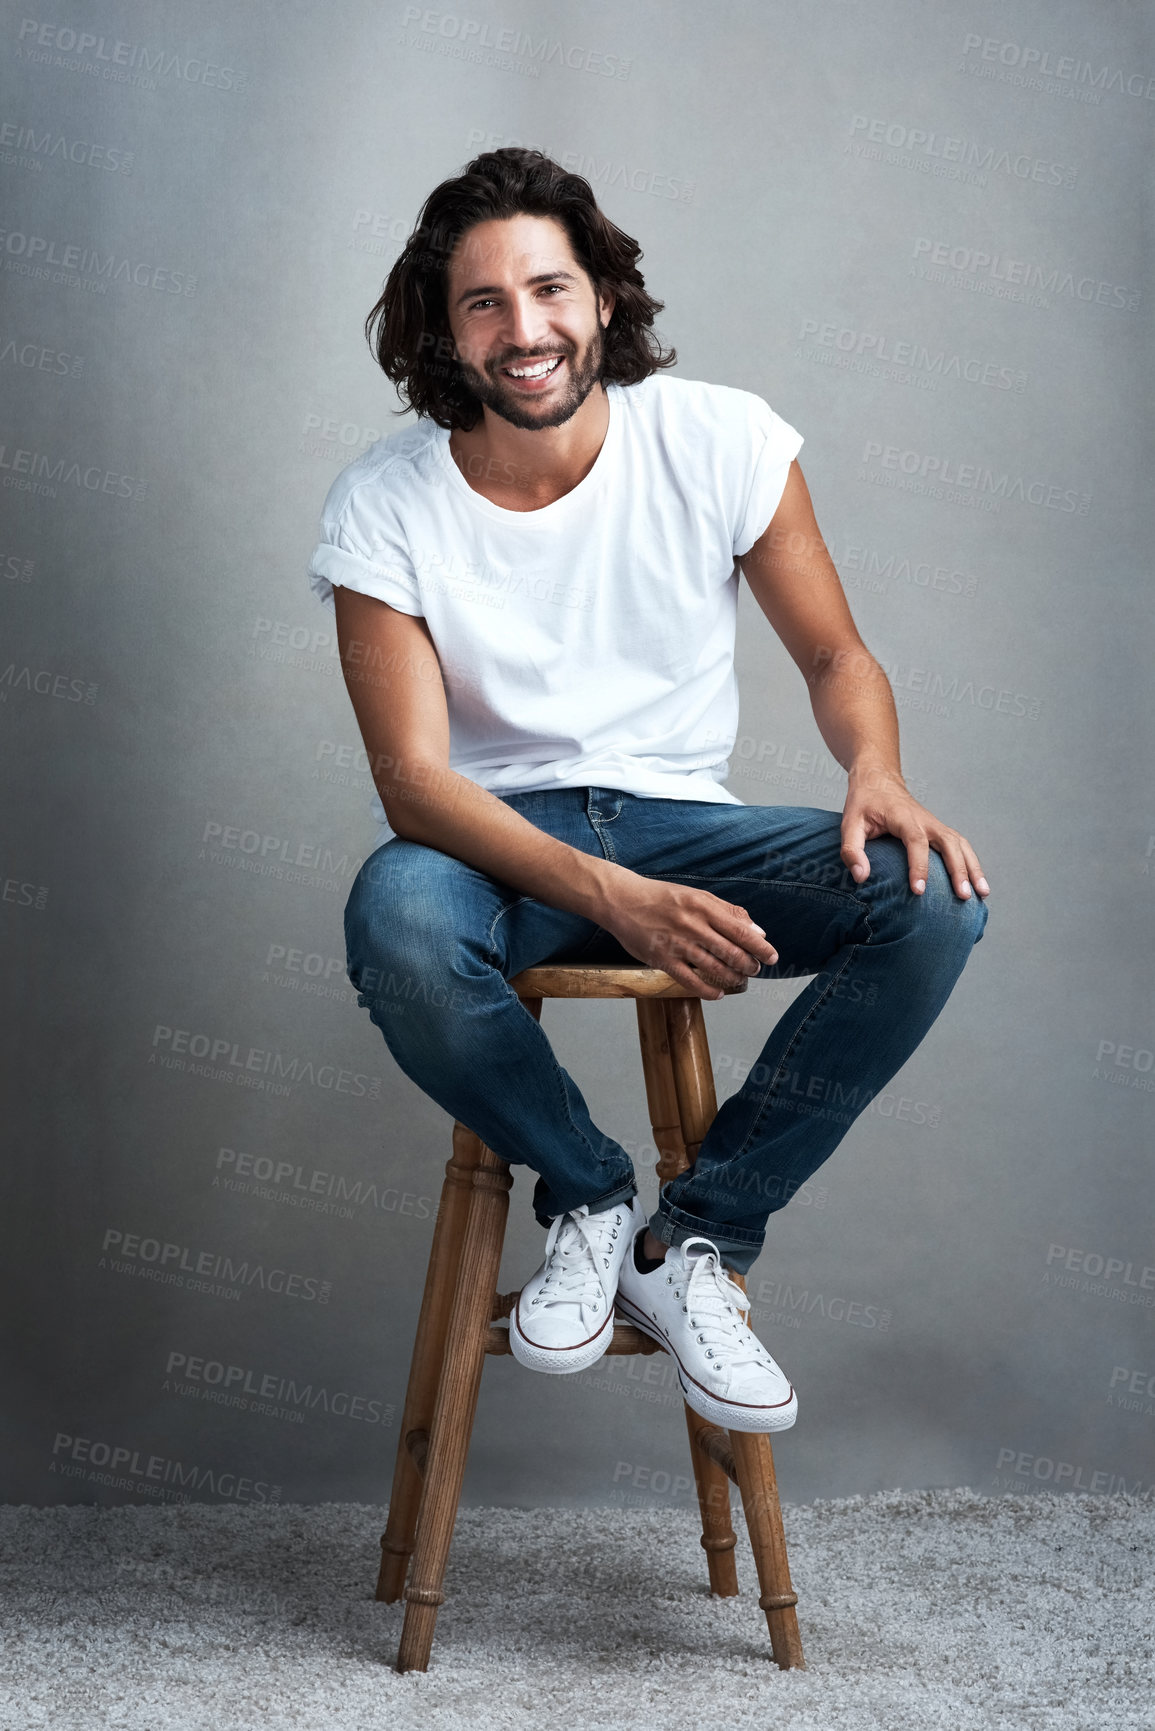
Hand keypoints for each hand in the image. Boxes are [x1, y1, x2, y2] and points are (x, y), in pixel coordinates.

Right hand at [598, 873, 778, 999]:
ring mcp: (677, 944)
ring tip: (739, 980)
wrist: (622, 901)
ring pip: (715, 968)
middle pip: (732, 952)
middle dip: (749, 965)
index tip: (772, 957)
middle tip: (754, 970)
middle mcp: (693, 925)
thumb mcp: (697, 895)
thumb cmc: (661, 897)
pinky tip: (717, 994)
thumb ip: (727, 911)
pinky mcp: (662, 960)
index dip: (761, 947)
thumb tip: (756, 930)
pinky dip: (708, 991)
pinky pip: (691, 981)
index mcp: (704, 907)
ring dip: (732, 978)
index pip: (742, 931)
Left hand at [841, 766, 989, 900]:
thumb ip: (852, 850)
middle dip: (958, 870)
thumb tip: (861, 878)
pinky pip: (961, 847)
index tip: (920, 891)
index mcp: (903, 817)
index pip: (916, 842)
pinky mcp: (939, 831)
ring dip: (973, 868)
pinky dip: (972, 864)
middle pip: (949, 843)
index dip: (919, 866)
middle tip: (963, 897)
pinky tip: (977, 884)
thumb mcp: (849, 823)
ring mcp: (935, 825)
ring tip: (982, 894)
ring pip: (961, 845)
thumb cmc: (863, 803)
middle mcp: (925, 820)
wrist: (879, 780)